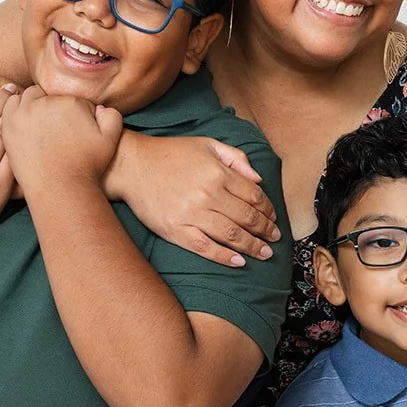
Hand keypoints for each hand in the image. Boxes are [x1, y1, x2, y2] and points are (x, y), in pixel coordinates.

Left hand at [0, 85, 123, 191]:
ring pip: (26, 97)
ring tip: (37, 123)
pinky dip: (14, 111)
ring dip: (30, 104)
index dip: (71, 110)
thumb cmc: (87, 166)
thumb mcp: (110, 139)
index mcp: (69, 101)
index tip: (69, 126)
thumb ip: (111, 116)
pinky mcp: (9, 126)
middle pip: (46, 94)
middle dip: (49, 104)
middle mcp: (45, 103)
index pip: (67, 96)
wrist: (61, 188)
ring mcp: (24, 113)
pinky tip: (23, 125)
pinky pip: (8, 108)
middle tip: (52, 124)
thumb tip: (98, 107)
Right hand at [108, 133, 280, 266]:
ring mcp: (191, 215)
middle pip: (247, 218)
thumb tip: (259, 179)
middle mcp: (208, 194)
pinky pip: (206, 248)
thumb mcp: (206, 144)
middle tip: (275, 239)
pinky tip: (239, 262)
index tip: (274, 218)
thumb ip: (236, 158)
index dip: (268, 209)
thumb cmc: (170, 154)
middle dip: (266, 230)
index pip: (254, 196)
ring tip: (265, 253)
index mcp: (217, 173)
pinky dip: (224, 257)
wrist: (131, 165)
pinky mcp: (175, 230)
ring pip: (231, 235)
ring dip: (253, 246)